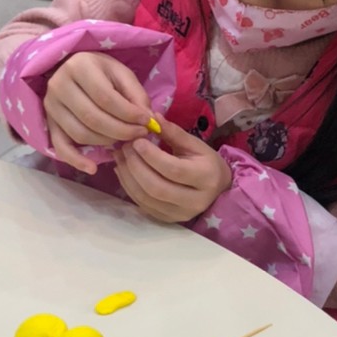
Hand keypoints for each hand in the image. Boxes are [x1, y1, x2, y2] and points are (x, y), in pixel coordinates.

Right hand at [44, 52, 151, 174]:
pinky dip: (76, 160)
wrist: (73, 70)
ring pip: (80, 133)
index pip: (106, 98)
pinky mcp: (48, 122)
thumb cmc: (102, 72)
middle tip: (139, 135)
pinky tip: (93, 168)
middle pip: (92, 118)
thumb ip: (137, 95)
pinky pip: (60, 146)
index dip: (129, 114)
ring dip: (106, 142)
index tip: (147, 123)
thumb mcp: (122, 74)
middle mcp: (59, 84)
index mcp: (79, 66)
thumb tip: (148, 120)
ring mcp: (50, 105)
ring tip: (123, 141)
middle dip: (121, 131)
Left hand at [113, 117, 231, 223]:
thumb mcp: (194, 144)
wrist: (217, 188)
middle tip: (124, 148)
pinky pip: (143, 205)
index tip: (137, 141)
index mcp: (205, 178)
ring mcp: (180, 214)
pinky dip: (129, 187)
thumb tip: (151, 117)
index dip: (152, 156)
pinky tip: (123, 171)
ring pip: (146, 198)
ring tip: (120, 157)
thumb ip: (173, 132)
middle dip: (136, 166)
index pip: (174, 169)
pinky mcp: (168, 219)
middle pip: (157, 187)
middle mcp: (194, 201)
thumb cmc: (205, 162)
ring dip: (128, 177)